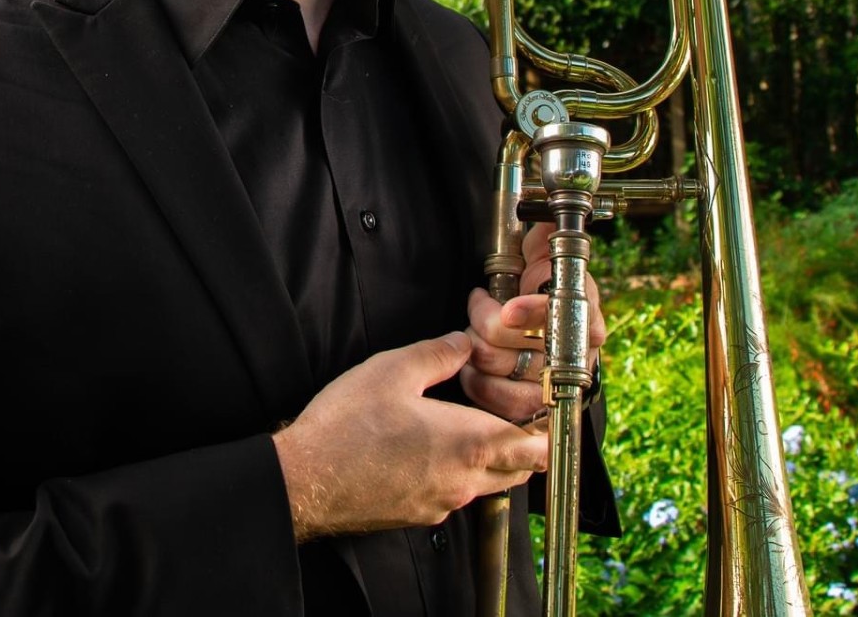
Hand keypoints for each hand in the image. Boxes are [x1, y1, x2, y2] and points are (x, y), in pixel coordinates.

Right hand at [271, 332, 548, 541]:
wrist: (306, 481)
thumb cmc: (348, 428)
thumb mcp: (393, 370)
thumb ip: (438, 353)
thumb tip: (465, 343)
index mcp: (471, 444)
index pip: (541, 449)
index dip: (551, 429)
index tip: (546, 406)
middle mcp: (465, 481)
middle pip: (521, 469)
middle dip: (524, 441)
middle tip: (508, 408)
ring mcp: (443, 503)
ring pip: (489, 483)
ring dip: (490, 458)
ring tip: (466, 424)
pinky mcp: (419, 514)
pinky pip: (457, 494)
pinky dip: (459, 472)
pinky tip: (429, 447)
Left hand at [459, 222, 605, 421]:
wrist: (539, 330)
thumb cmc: (537, 287)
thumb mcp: (543, 253)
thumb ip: (546, 234)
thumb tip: (546, 211)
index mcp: (582, 310)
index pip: (562, 315)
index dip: (532, 311)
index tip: (507, 307)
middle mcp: (576, 349)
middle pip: (523, 344)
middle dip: (487, 324)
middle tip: (481, 307)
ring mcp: (558, 381)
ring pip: (508, 372)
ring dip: (479, 351)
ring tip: (473, 336)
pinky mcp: (536, 407)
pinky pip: (505, 404)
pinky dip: (479, 384)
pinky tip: (472, 368)